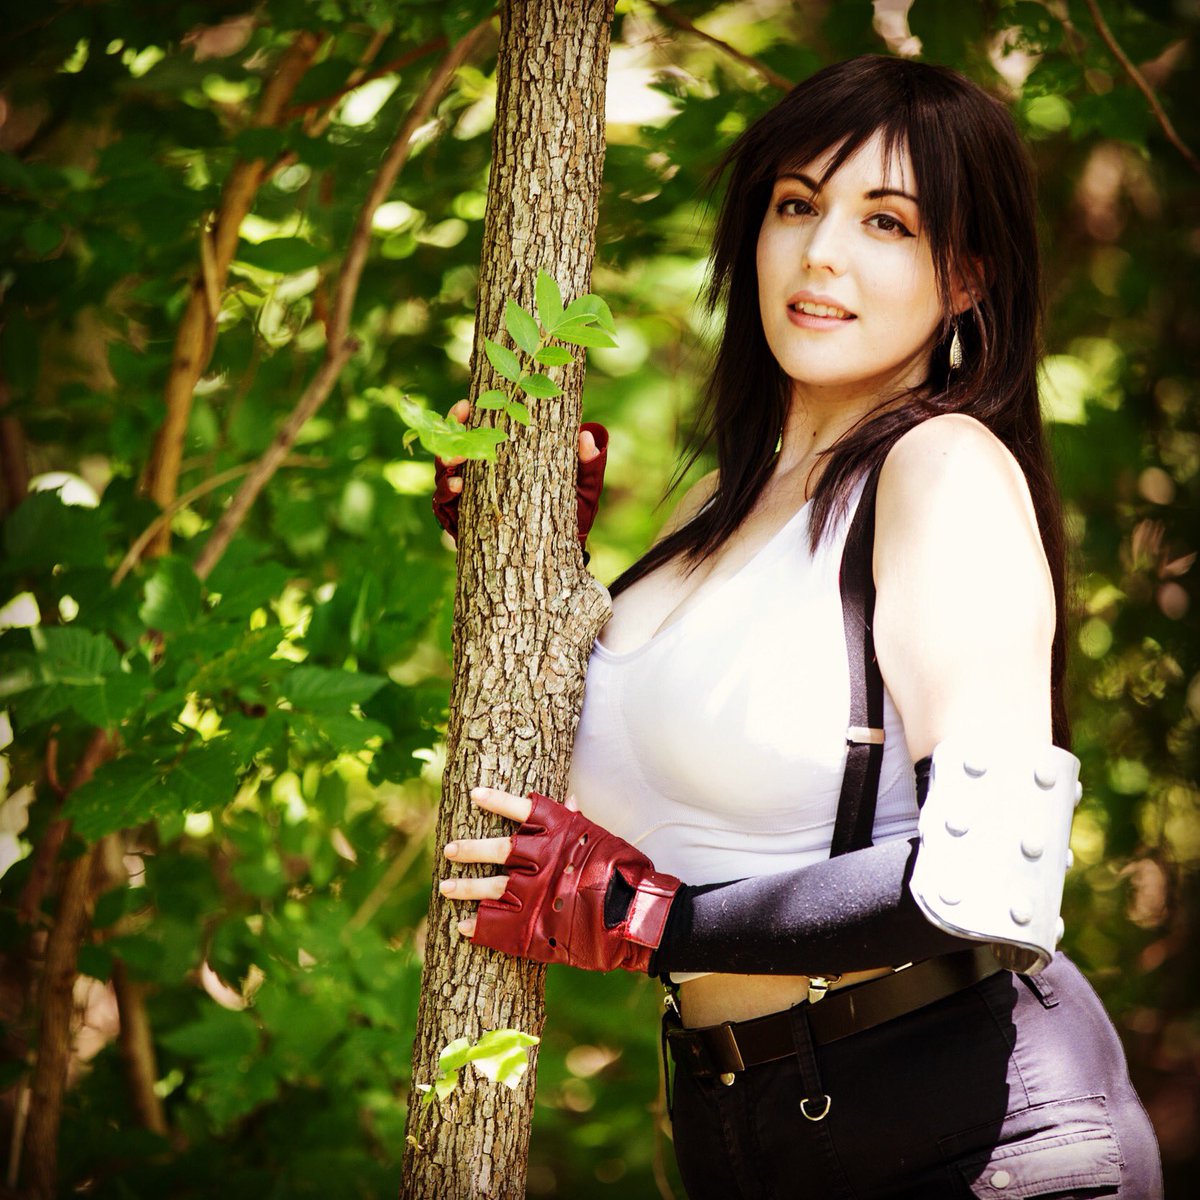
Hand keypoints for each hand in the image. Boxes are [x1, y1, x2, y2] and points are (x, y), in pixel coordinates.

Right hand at [432, 401, 608, 542]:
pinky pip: (444, 507)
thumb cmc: (571, 511)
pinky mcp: (462, 523)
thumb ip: (585, 465)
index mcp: (502, 459)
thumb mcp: (581, 488)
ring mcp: (468, 500)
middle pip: (452, 450)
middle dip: (449, 439)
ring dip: (445, 469)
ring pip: (444, 477)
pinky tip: (458, 486)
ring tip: (456, 466)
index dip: (465, 418)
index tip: (466, 404)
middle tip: (457, 429)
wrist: (565, 552)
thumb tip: (588, 438)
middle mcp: (479, 476)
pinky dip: (446, 495)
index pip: (476, 432)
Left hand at [441, 786, 680, 972]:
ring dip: (465, 888)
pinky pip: (496, 926)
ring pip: (490, 888)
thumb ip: (580, 822)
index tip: (474, 794)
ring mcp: (532, 894)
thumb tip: (569, 800)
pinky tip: (463, 927)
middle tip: (449, 850)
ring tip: (444, 888)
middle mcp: (540, 859)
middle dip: (470, 850)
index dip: (497, 801)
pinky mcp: (531, 927)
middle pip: (495, 851)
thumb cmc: (625, 874)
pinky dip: (478, 926)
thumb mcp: (603, 839)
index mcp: (559, 833)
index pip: (520, 809)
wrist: (636, 917)